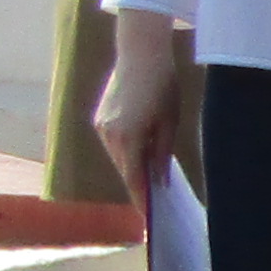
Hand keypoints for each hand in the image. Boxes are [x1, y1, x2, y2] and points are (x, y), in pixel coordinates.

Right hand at [93, 11, 183, 201]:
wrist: (140, 55)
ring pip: (117, 157)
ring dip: (132, 167)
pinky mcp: (99, 117)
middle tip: (154, 201)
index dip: (141, 198)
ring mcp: (101, 126)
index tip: (149, 215)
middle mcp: (108, 135)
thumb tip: (159, 181)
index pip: (133, 178)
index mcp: (128, 138)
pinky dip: (126, 151)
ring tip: (150, 179)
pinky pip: (113, 143)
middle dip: (138, 184)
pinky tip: (140, 154)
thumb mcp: (170, 123)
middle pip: (123, 169)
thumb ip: (162, 154)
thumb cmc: (162, 86)